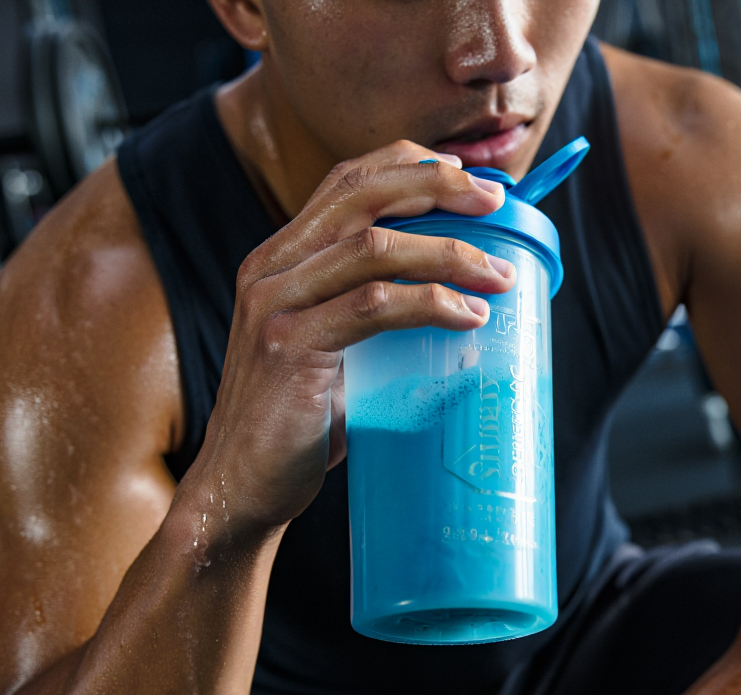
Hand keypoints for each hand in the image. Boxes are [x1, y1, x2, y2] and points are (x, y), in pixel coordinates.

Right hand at [179, 141, 515, 535]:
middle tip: (496, 199)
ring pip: (375, 247)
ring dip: (449, 253)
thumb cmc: (297, 422)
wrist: (241, 485)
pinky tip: (468, 316)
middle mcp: (271, 267)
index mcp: (280, 258)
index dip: (409, 164)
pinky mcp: (289, 346)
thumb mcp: (333, 349)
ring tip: (499, 275)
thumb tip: (462, 308)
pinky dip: (431, 303)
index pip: (346, 181)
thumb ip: (375, 316)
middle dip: (437, 184)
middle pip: (361, 192)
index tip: (469, 176)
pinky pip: (374, 306)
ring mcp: (275, 303)